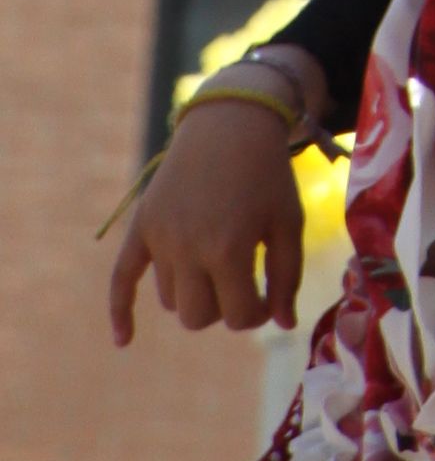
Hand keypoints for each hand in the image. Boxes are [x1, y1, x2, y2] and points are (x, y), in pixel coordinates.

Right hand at [107, 65, 319, 343]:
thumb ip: (288, 276)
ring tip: (215, 262)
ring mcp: (160, 237)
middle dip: (222, 308)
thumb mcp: (289, 221)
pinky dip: (120, 311)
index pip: (236, 317)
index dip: (256, 314)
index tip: (267, 298)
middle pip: (197, 317)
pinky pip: (121, 278)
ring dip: (193, 293)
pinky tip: (124, 340)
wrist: (232, 120)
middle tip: (240, 283)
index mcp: (228, 249)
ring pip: (171, 300)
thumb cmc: (268, 174)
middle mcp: (188, 248)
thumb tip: (285, 325)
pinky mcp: (142, 226)